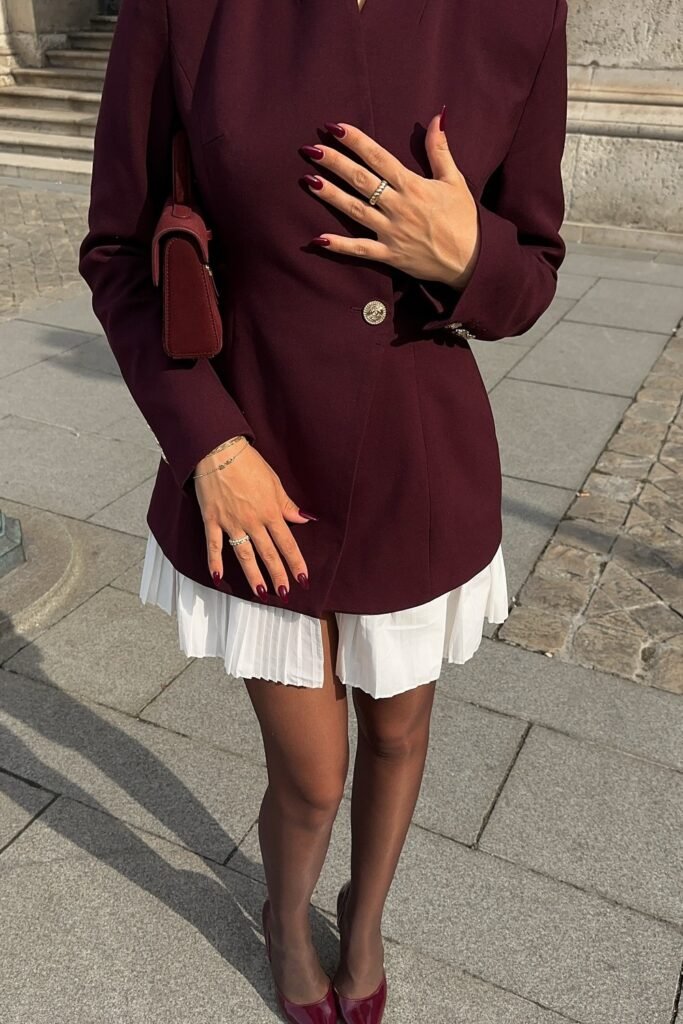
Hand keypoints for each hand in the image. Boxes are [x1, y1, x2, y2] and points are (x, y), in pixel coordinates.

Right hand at [194, 441, 315, 600]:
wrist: (218, 451)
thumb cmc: (248, 463)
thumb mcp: (274, 482)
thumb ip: (287, 505)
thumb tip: (304, 519)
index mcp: (270, 511)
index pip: (287, 543)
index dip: (296, 563)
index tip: (303, 578)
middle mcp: (252, 521)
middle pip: (268, 554)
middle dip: (278, 575)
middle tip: (285, 593)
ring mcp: (231, 522)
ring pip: (244, 555)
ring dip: (253, 576)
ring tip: (261, 593)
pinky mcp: (212, 520)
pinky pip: (213, 545)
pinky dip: (215, 562)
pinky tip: (218, 577)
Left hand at [299, 108, 480, 288]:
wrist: (472, 259)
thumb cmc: (464, 219)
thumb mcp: (454, 180)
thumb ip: (439, 150)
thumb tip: (437, 116)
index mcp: (413, 186)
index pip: (379, 158)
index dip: (356, 141)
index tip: (335, 127)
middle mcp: (399, 206)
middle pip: (361, 180)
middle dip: (335, 163)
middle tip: (311, 149)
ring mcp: (392, 231)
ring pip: (355, 210)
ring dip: (331, 195)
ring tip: (309, 180)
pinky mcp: (390, 255)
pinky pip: (361, 249)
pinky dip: (340, 245)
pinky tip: (318, 239)